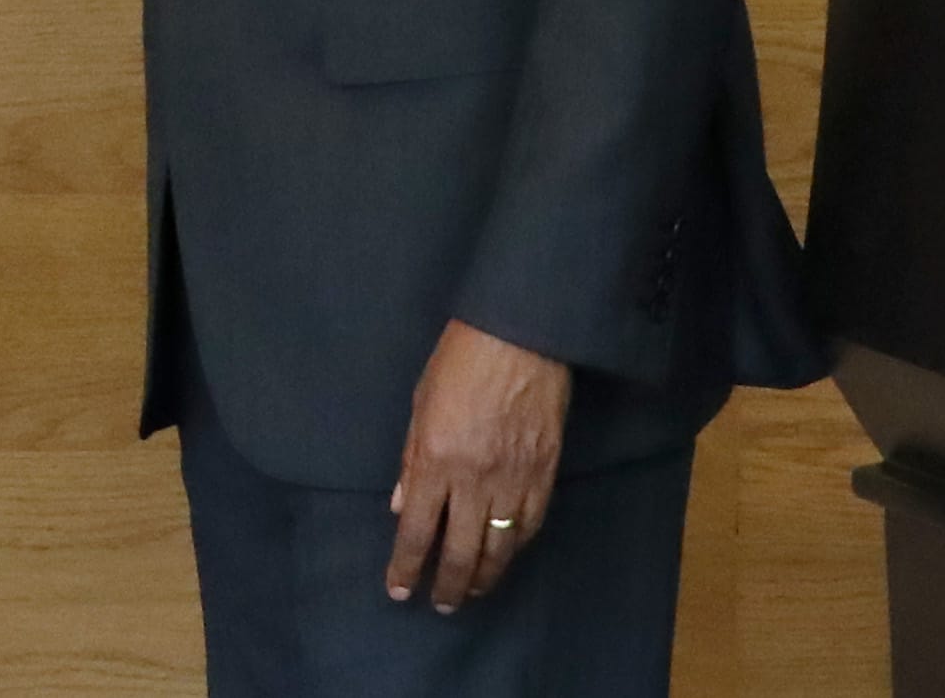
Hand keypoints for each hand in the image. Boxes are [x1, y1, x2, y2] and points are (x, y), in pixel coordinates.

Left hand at [382, 318, 567, 612]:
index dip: (406, 566)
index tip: (399, 591)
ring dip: (484, 576)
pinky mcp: (545, 475)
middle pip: (459, 552)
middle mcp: (474, 480)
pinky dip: (515, 548)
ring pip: (499, 548)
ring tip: (472, 590)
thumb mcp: (420, 405)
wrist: (521, 337)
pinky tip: (505, 556)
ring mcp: (514, 481)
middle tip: (441, 605)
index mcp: (436, 460)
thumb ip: (411, 460)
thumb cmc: (460, 361)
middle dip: (448, 586)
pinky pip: (529, 525)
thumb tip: (403, 507)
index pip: (417, 531)